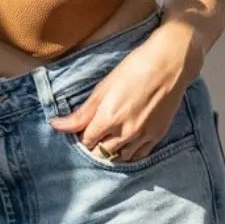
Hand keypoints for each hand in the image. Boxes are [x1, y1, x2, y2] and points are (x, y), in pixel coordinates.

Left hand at [50, 22, 199, 161]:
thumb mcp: (103, 88)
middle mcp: (125, 133)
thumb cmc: (133, 70)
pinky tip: (125, 143)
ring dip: (111, 151)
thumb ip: (81, 113)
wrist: (169, 65)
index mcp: (108, 119)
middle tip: (94, 133)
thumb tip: (55, 125)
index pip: (86, 141)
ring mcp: (143, 137)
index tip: (83, 128)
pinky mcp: (157, 136)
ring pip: (120, 157)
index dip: (82, 136)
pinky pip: (139, 156)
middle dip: (94, 146)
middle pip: (101, 153)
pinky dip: (129, 153)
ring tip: (109, 138)